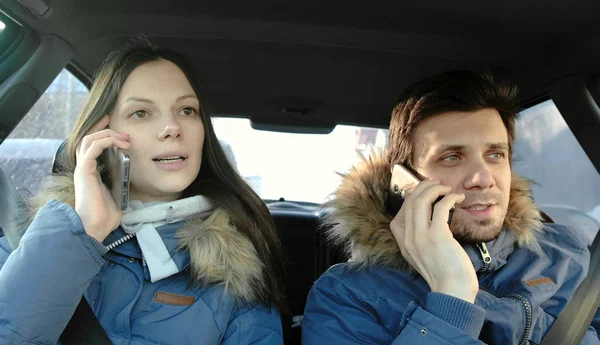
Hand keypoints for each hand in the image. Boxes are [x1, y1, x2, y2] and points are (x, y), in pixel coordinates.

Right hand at [73, 115, 130, 241]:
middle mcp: (84, 168)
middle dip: (105, 129)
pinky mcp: (84, 170)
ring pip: (90, 139)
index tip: (119, 130)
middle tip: (124, 130)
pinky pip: (93, 147)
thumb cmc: (106, 215)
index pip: (93, 147)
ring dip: (108, 134)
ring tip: (125, 137)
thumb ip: (120, 182)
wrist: (96, 227)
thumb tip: (131, 175)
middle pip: (88, 138)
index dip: (104, 135)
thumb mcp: (117, 194)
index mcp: (91, 172)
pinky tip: (119, 142)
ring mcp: (83, 168)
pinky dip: (106, 140)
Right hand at [390, 180, 477, 302]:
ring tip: (447, 189)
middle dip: (424, 186)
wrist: (452, 291)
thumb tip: (432, 217)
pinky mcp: (437, 235)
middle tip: (438, 183)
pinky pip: (441, 206)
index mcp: (402, 242)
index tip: (426, 191)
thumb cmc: (443, 274)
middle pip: (410, 200)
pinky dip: (450, 197)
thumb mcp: (422, 256)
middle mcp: (408, 237)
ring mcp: (421, 236)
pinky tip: (458, 198)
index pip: (401, 210)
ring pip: (421, 199)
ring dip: (436, 189)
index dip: (413, 196)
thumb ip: (420, 238)